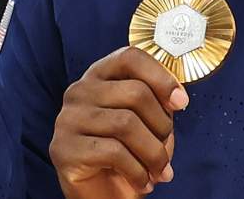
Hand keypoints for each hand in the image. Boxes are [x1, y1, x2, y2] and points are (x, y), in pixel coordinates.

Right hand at [50, 46, 187, 197]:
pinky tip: (142, 182)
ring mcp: (67, 119)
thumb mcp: (147, 123)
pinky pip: (114, 152)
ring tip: (159, 172)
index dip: (161, 77)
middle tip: (165, 153)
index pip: (130, 57)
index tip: (180, 103)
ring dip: (154, 154)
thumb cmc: (128, 156)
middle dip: (162, 127)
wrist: (103, 196)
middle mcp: (78, 91)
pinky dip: (138, 172)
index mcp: (98, 77)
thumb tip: (176, 98)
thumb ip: (157, 103)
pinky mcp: (63, 149)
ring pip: (127, 123)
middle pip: (135, 92)